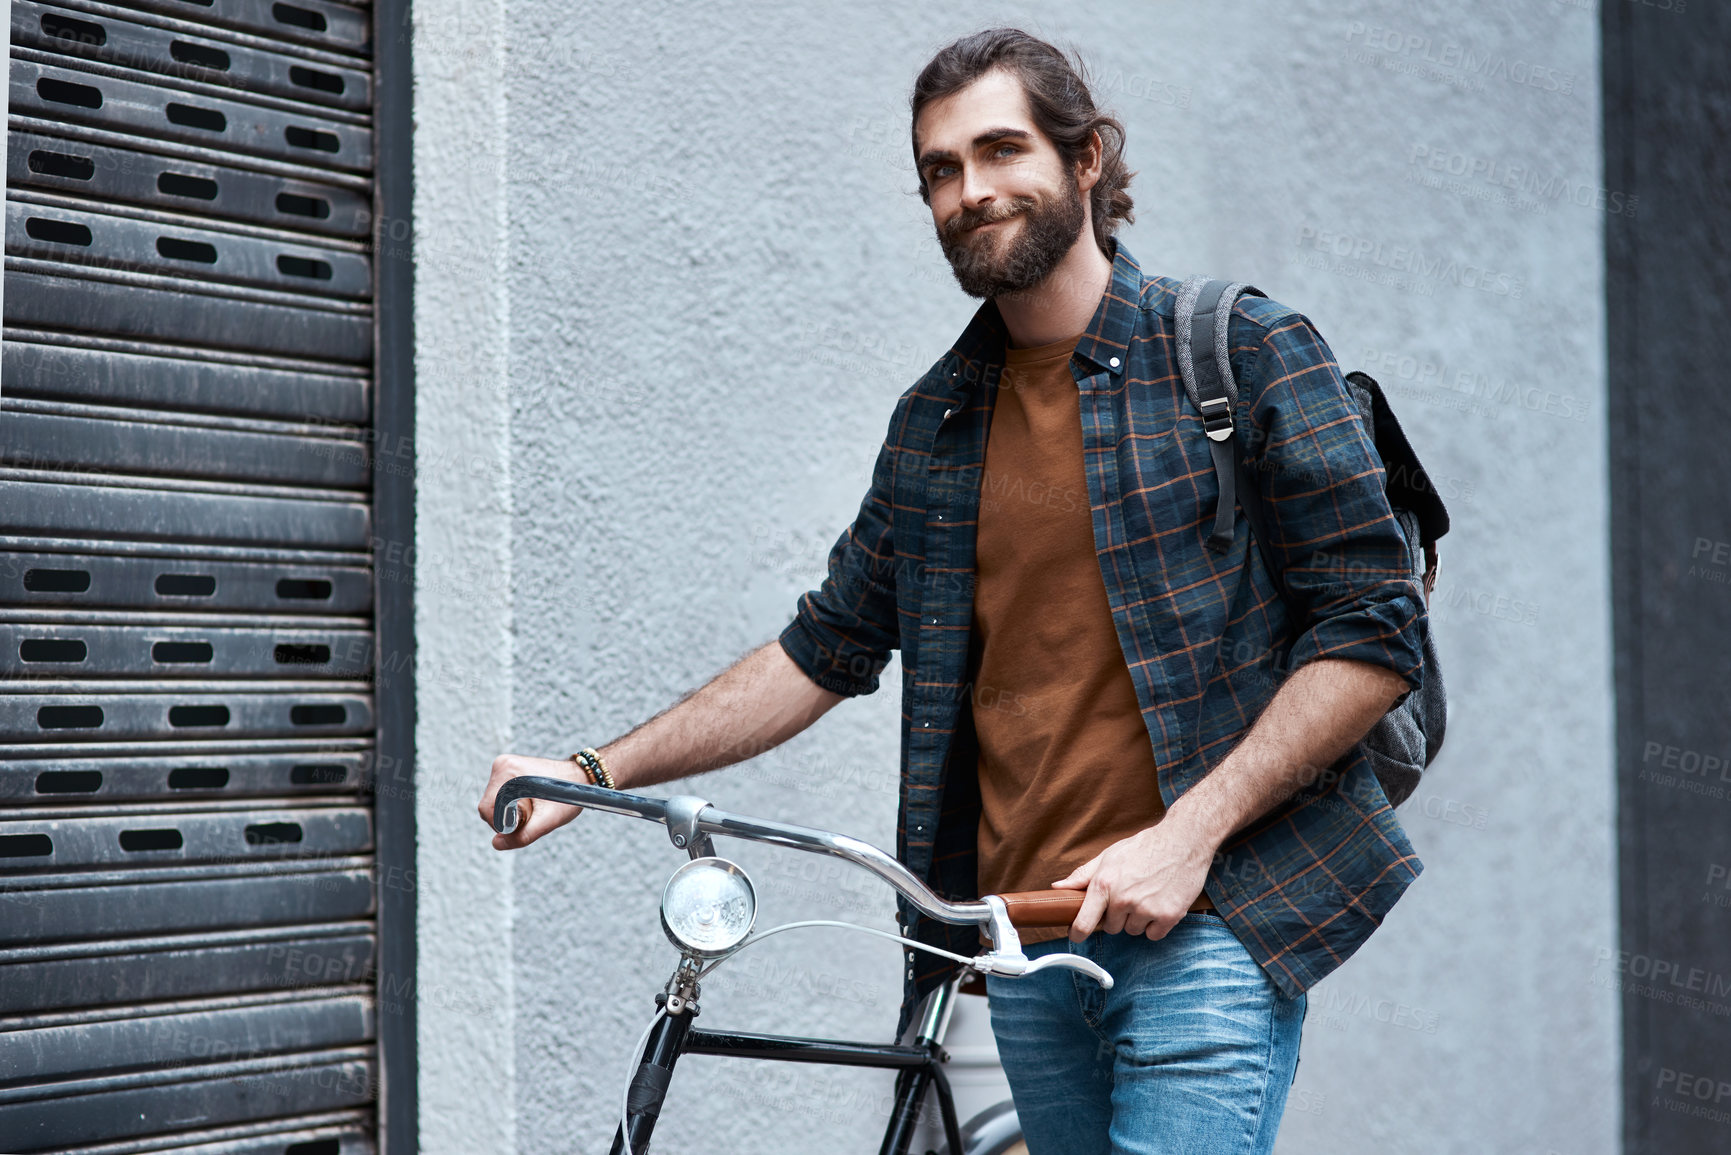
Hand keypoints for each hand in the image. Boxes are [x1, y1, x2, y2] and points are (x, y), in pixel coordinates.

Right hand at [478, 754, 588, 850]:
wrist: (580, 778)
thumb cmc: (568, 797)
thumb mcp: (548, 820)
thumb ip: (522, 836)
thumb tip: (496, 844)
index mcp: (508, 771)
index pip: (487, 809)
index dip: (501, 824)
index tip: (523, 824)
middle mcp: (502, 765)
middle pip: (488, 805)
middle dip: (505, 819)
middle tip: (531, 817)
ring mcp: (504, 765)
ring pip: (493, 801)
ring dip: (507, 812)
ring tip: (532, 808)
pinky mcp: (507, 769)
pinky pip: (498, 794)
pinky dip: (509, 804)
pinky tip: (527, 802)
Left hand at [1051, 821, 1213, 941]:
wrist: (1183, 841)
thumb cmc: (1144, 847)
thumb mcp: (1109, 856)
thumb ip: (1083, 875)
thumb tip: (1058, 887)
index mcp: (1105, 884)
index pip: (1084, 921)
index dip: (1078, 933)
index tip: (1076, 936)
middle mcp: (1123, 899)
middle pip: (1112, 928)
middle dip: (1118, 916)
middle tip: (1130, 895)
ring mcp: (1146, 909)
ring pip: (1133, 931)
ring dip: (1138, 919)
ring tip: (1147, 895)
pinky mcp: (1168, 916)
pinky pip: (1153, 935)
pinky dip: (1156, 925)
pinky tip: (1160, 904)